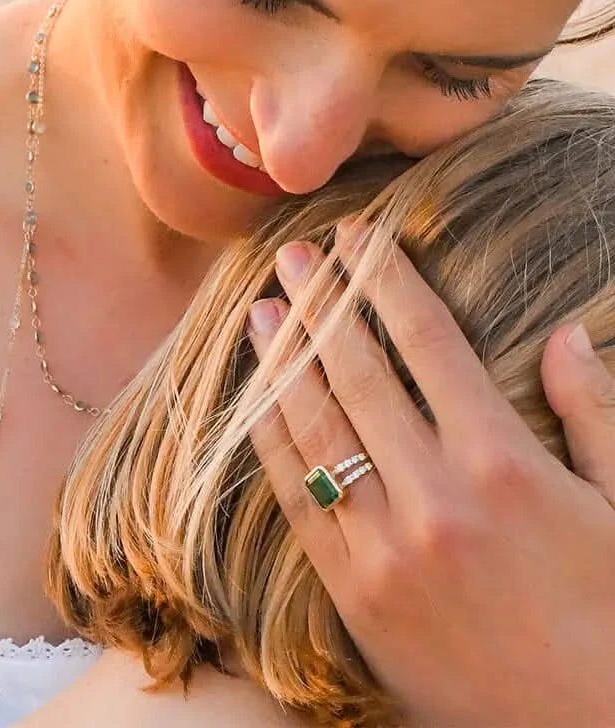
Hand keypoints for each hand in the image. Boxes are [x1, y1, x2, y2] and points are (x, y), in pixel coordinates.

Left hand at [247, 221, 614, 727]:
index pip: (428, 343)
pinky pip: (298, 501)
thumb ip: (594, 415)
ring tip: (262, 311)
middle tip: (292, 256)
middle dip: (323, 305)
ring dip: (283, 363)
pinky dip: (271, 443)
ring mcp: (385, 548)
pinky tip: (253, 401)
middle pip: (359, 373)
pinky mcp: (354, 593)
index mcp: (505, 463)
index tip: (358, 241)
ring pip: (317, 431)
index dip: (386, 282)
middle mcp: (434, 497)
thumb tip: (566, 335)